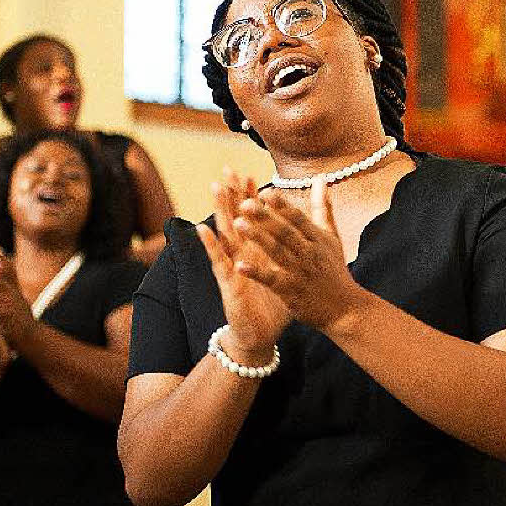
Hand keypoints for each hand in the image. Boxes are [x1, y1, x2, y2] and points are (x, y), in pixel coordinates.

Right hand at [196, 169, 288, 364]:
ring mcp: (233, 266)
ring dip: (219, 210)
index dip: (251, 198)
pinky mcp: (227, 282)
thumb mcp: (285, 274)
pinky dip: (210, 245)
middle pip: (235, 219)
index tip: (251, 173)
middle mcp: (242, 255)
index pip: (253, 219)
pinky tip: (202, 229)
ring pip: (224, 233)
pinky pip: (218, 261)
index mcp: (258, 251)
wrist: (260, 335)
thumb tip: (304, 238)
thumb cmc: (273, 304)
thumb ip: (292, 253)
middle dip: (232, 195)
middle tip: (227, 170)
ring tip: (215, 188)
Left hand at [232, 177, 356, 329]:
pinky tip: (239, 265)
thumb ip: (322, 207)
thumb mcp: (332, 237)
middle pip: (285, 232)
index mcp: (317, 238)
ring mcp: (300, 272)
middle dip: (265, 217)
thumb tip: (320, 178)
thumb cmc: (335, 270)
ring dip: (257, 237)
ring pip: (276, 252)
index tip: (265, 192)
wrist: (345, 309)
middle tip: (244, 203)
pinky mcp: (291, 291)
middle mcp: (309, 253)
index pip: (298, 218)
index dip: (281, 205)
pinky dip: (256, 272)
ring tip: (238, 223)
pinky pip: (271, 280)